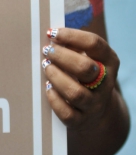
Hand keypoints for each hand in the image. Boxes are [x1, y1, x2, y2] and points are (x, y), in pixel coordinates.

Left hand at [42, 28, 126, 154]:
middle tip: (47, 51)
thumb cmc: (85, 75)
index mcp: (109, 61)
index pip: (94, 44)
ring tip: (46, 67)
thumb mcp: (88, 57)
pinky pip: (67, 113)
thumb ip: (73, 45)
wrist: (98, 112)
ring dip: (56, 77)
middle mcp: (105, 83)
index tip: (52, 33)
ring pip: (75, 93)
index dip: (71, 36)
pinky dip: (54, 99)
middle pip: (85, 68)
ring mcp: (95, 104)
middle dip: (62, 57)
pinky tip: (47, 88)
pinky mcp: (82, 121)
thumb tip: (51, 35)